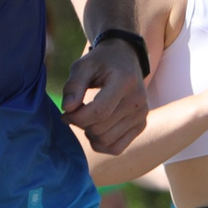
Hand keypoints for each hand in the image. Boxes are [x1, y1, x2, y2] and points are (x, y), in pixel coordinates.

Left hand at [61, 35, 149, 154]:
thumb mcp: (83, 66)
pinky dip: (101, 144)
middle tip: (74, 112)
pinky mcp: (140, 125)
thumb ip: (73, 86)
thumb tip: (67, 108)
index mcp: (125, 82)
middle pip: (101, 129)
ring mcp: (141, 115)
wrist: (125, 59)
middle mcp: (138, 100)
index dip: (76, 117)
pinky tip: (95, 129)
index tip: (65, 112)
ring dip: (89, 134)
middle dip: (81, 124)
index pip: (99, 112)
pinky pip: (116, 148)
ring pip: (106, 141)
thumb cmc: (101, 62)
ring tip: (86, 118)